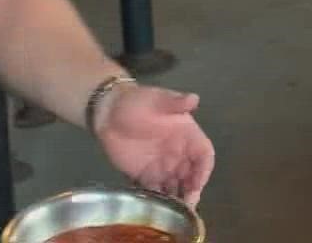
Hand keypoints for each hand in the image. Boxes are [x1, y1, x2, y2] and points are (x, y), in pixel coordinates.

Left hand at [95, 84, 215, 206]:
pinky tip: (157, 209)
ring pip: (175, 186)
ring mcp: (162, 166)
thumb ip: (175, 102)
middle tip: (187, 206)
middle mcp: (178, 153)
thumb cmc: (136, 102)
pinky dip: (159, 200)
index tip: (197, 183)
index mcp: (187, 134)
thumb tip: (194, 98)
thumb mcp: (157, 99)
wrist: (107, 111)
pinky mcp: (144, 175)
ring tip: (174, 213)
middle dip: (192, 191)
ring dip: (177, 199)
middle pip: (192, 176)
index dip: (204, 170)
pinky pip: (155, 191)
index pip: (203, 155)